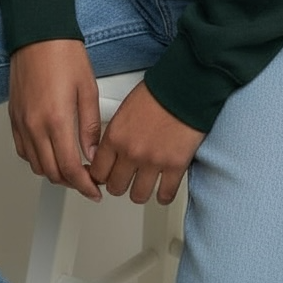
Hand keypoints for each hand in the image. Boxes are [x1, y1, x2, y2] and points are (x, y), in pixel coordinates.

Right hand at [8, 39, 102, 201]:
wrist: (38, 33)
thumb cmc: (63, 53)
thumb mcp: (87, 88)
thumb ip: (90, 126)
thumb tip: (92, 153)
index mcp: (57, 119)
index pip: (69, 169)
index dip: (84, 185)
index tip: (94, 190)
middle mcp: (35, 125)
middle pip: (51, 172)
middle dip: (71, 182)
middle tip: (87, 180)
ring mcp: (22, 122)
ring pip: (35, 165)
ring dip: (53, 172)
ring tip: (71, 167)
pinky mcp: (14, 116)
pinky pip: (22, 150)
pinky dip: (36, 159)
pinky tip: (49, 152)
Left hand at [89, 80, 204, 204]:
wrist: (185, 86)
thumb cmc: (158, 92)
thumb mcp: (125, 109)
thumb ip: (116, 133)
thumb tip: (110, 151)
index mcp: (115, 135)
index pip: (97, 171)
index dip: (101, 175)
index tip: (105, 175)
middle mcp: (131, 152)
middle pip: (115, 187)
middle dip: (120, 183)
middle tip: (125, 178)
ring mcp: (153, 161)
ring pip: (137, 196)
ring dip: (141, 190)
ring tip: (145, 183)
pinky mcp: (175, 166)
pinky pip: (165, 195)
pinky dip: (164, 194)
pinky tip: (163, 187)